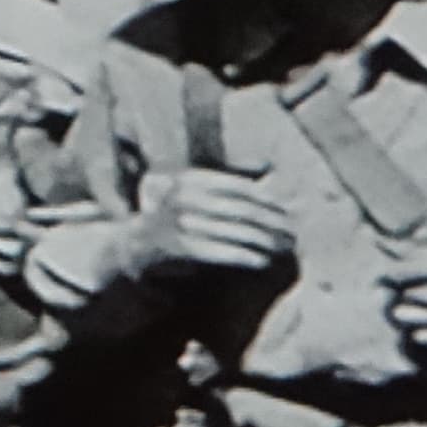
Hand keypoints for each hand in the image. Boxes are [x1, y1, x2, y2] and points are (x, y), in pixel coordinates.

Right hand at [129, 169, 291, 272]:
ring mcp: (175, 223)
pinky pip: (218, 252)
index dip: (264, 199)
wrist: (133, 250)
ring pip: (231, 230)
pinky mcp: (176, 249)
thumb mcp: (191, 192)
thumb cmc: (172, 220)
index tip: (285, 210)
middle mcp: (179, 197)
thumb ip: (223, 182)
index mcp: (185, 178)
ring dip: (263, 240)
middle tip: (292, 231)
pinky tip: (262, 261)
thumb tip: (266, 166)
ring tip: (284, 247)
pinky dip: (243, 256)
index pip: (235, 187)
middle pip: (238, 209)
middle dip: (270, 221)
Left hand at [380, 259, 426, 348]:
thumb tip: (386, 246)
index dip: (385, 275)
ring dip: (405, 313)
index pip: (397, 272)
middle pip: (399, 294)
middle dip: (397, 294)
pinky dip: (420, 330)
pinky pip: (421, 335)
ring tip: (415, 309)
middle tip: (402, 294)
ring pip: (405, 316)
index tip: (383, 278)